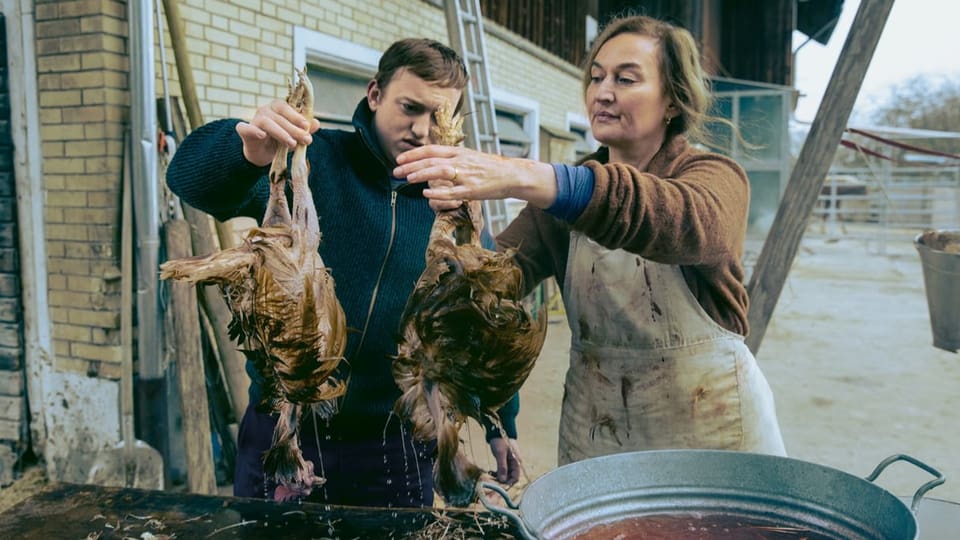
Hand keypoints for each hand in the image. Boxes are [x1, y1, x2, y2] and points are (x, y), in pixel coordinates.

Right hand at [236, 100, 320, 166]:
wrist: (263, 154)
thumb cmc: (280, 141)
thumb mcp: (295, 136)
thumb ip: (305, 129)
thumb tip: (316, 123)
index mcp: (277, 108)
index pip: (286, 107)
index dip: (296, 116)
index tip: (306, 126)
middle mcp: (265, 110)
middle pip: (279, 117)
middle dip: (294, 129)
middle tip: (305, 139)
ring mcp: (254, 120)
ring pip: (267, 123)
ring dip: (281, 133)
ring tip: (292, 143)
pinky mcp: (244, 131)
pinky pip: (246, 128)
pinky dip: (253, 130)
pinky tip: (261, 135)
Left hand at [393, 145, 557, 208]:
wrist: (512, 174)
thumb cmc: (490, 167)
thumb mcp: (470, 157)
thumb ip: (452, 158)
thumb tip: (433, 161)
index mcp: (459, 152)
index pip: (431, 149)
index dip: (413, 153)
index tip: (399, 159)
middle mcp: (461, 161)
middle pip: (431, 160)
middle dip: (411, 165)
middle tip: (396, 171)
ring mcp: (467, 175)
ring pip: (440, 172)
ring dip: (422, 174)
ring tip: (407, 178)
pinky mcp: (473, 190)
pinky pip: (453, 191)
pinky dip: (438, 192)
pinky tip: (426, 193)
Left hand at [488, 437, 520, 485]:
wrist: (497, 430)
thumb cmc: (500, 440)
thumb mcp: (500, 453)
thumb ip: (502, 467)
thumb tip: (502, 480)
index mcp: (516, 462)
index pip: (515, 478)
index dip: (508, 484)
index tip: (499, 487)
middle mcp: (515, 463)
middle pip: (510, 477)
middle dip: (502, 481)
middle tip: (492, 483)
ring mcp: (510, 462)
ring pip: (506, 475)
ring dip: (498, 477)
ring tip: (490, 476)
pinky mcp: (505, 461)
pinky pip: (502, 470)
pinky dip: (497, 472)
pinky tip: (490, 472)